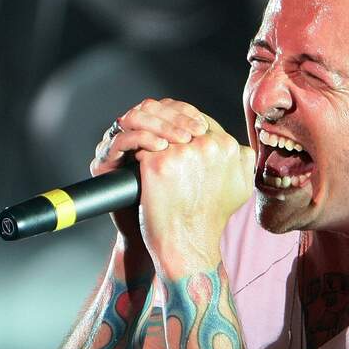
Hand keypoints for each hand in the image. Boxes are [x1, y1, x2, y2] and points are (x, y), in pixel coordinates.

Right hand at [91, 98, 210, 242]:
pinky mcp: (105, 161)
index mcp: (158, 135)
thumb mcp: (212, 182)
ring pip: (136, 118)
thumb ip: (223, 162)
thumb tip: (244, 148)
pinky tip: (160, 147)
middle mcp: (137, 136)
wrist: (161, 240)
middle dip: (175, 117)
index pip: (169, 108)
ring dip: (160, 124)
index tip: (202, 125)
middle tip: (194, 131)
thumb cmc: (189, 211)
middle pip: (152, 108)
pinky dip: (141, 139)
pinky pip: (121, 140)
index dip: (185, 112)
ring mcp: (120, 147)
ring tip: (180, 140)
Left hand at [137, 114, 254, 278]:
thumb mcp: (241, 188)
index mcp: (228, 147)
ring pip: (160, 132)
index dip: (187, 131)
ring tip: (146, 150)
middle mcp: (206, 146)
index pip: (202, 123)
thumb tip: (237, 147)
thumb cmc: (211, 219)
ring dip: (152, 138)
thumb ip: (243, 160)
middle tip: (158, 142)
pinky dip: (138, 154)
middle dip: (168, 131)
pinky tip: (136, 163)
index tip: (177, 142)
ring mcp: (180, 153)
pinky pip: (142, 146)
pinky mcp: (156, 163)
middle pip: (180, 124)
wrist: (187, 245)